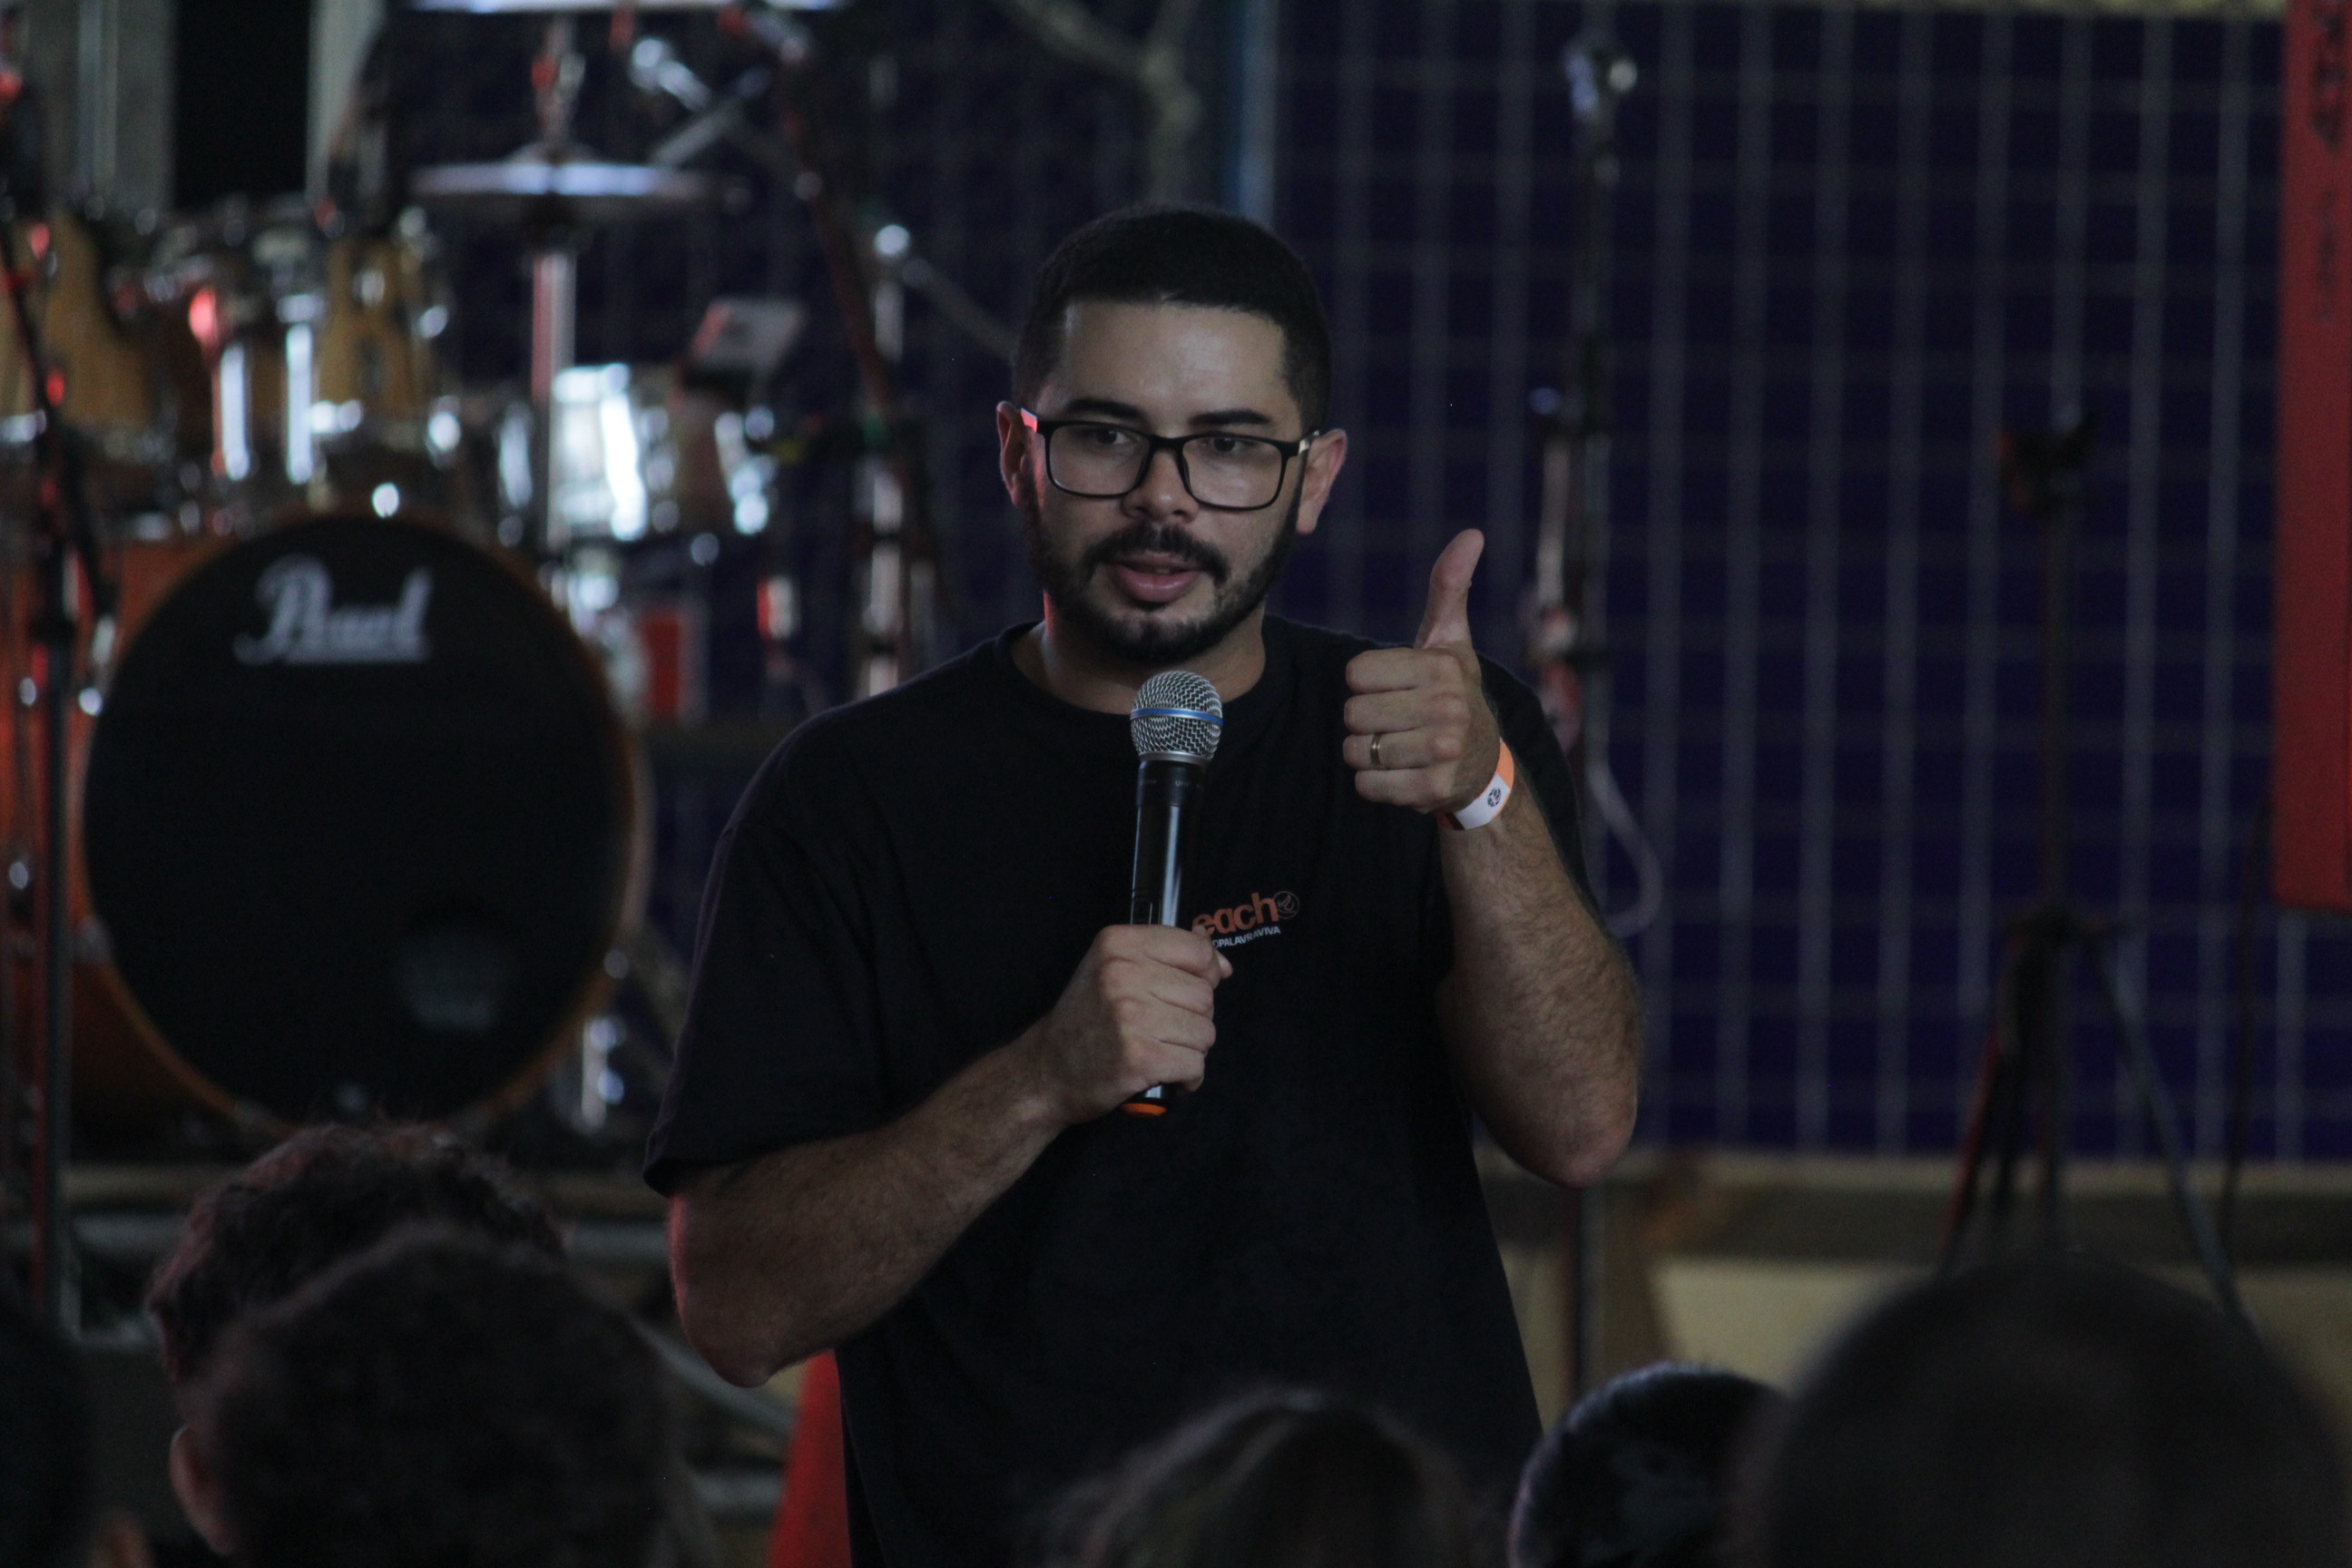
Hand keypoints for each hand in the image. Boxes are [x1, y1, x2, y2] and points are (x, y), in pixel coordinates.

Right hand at [1017, 925, 1231, 1123]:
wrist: (1048, 1071)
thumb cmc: (1087, 1019)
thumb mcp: (1114, 969)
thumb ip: (1166, 957)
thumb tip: (1222, 963)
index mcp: (1119, 943)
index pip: (1198, 949)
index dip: (1205, 974)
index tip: (1186, 991)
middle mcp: (1123, 974)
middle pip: (1205, 995)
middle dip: (1193, 1018)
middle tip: (1159, 1029)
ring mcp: (1131, 1016)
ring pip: (1205, 1032)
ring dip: (1190, 1049)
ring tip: (1159, 1050)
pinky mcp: (1140, 1058)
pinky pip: (1195, 1065)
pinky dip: (1186, 1077)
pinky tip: (1163, 1074)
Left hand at [1343, 529, 1502, 814]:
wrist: (1484, 767)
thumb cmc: (1454, 694)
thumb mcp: (1451, 644)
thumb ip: (1449, 589)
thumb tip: (1471, 534)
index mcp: (1443, 668)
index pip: (1356, 674)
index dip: (1368, 684)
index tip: (1398, 690)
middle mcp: (1449, 708)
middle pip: (1353, 713)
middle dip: (1365, 722)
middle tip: (1398, 723)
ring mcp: (1444, 751)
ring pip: (1357, 751)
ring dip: (1367, 754)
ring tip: (1400, 748)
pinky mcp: (1433, 790)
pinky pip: (1366, 786)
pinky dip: (1374, 785)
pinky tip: (1403, 774)